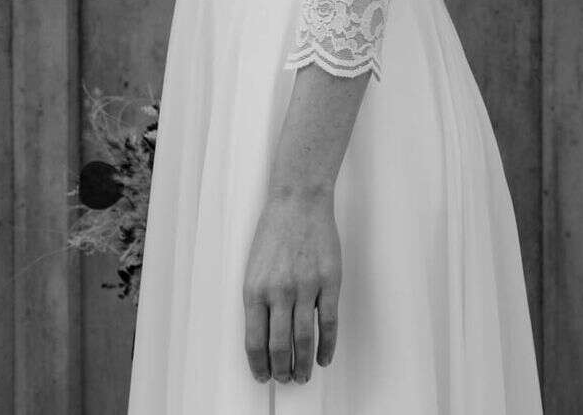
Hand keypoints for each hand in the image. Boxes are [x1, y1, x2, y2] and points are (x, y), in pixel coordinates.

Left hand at [242, 187, 340, 383]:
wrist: (298, 201)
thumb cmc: (273, 232)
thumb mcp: (254, 267)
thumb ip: (259, 300)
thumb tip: (264, 334)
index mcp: (254, 289)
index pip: (254, 340)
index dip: (258, 364)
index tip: (262, 376)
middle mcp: (278, 292)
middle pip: (279, 346)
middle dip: (280, 370)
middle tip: (283, 380)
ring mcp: (305, 288)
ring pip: (304, 339)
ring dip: (302, 364)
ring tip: (301, 376)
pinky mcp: (328, 282)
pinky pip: (328, 323)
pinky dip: (327, 346)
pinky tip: (324, 358)